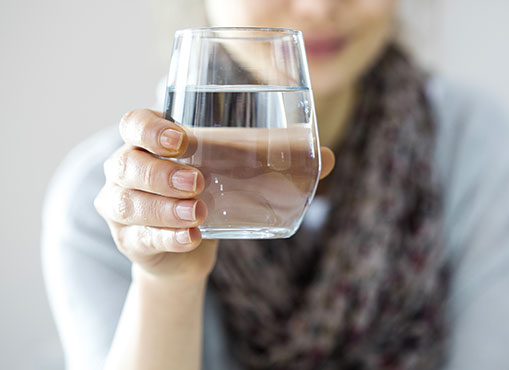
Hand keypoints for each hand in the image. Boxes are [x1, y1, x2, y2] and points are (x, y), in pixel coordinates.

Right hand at [94, 109, 334, 283]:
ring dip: (163, 207)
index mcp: (149, 144)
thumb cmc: (208, 196)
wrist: (185, 247)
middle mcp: (126, 171)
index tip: (181, 140)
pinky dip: (167, 237)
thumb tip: (328, 158)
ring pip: (127, 203)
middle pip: (126, 163)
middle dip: (160, 172)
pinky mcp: (130, 240)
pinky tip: (191, 238)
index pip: (133, 124)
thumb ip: (272, 164)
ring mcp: (121, 207)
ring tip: (199, 212)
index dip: (150, 128)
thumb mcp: (232, 175)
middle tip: (197, 181)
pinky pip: (141, 238)